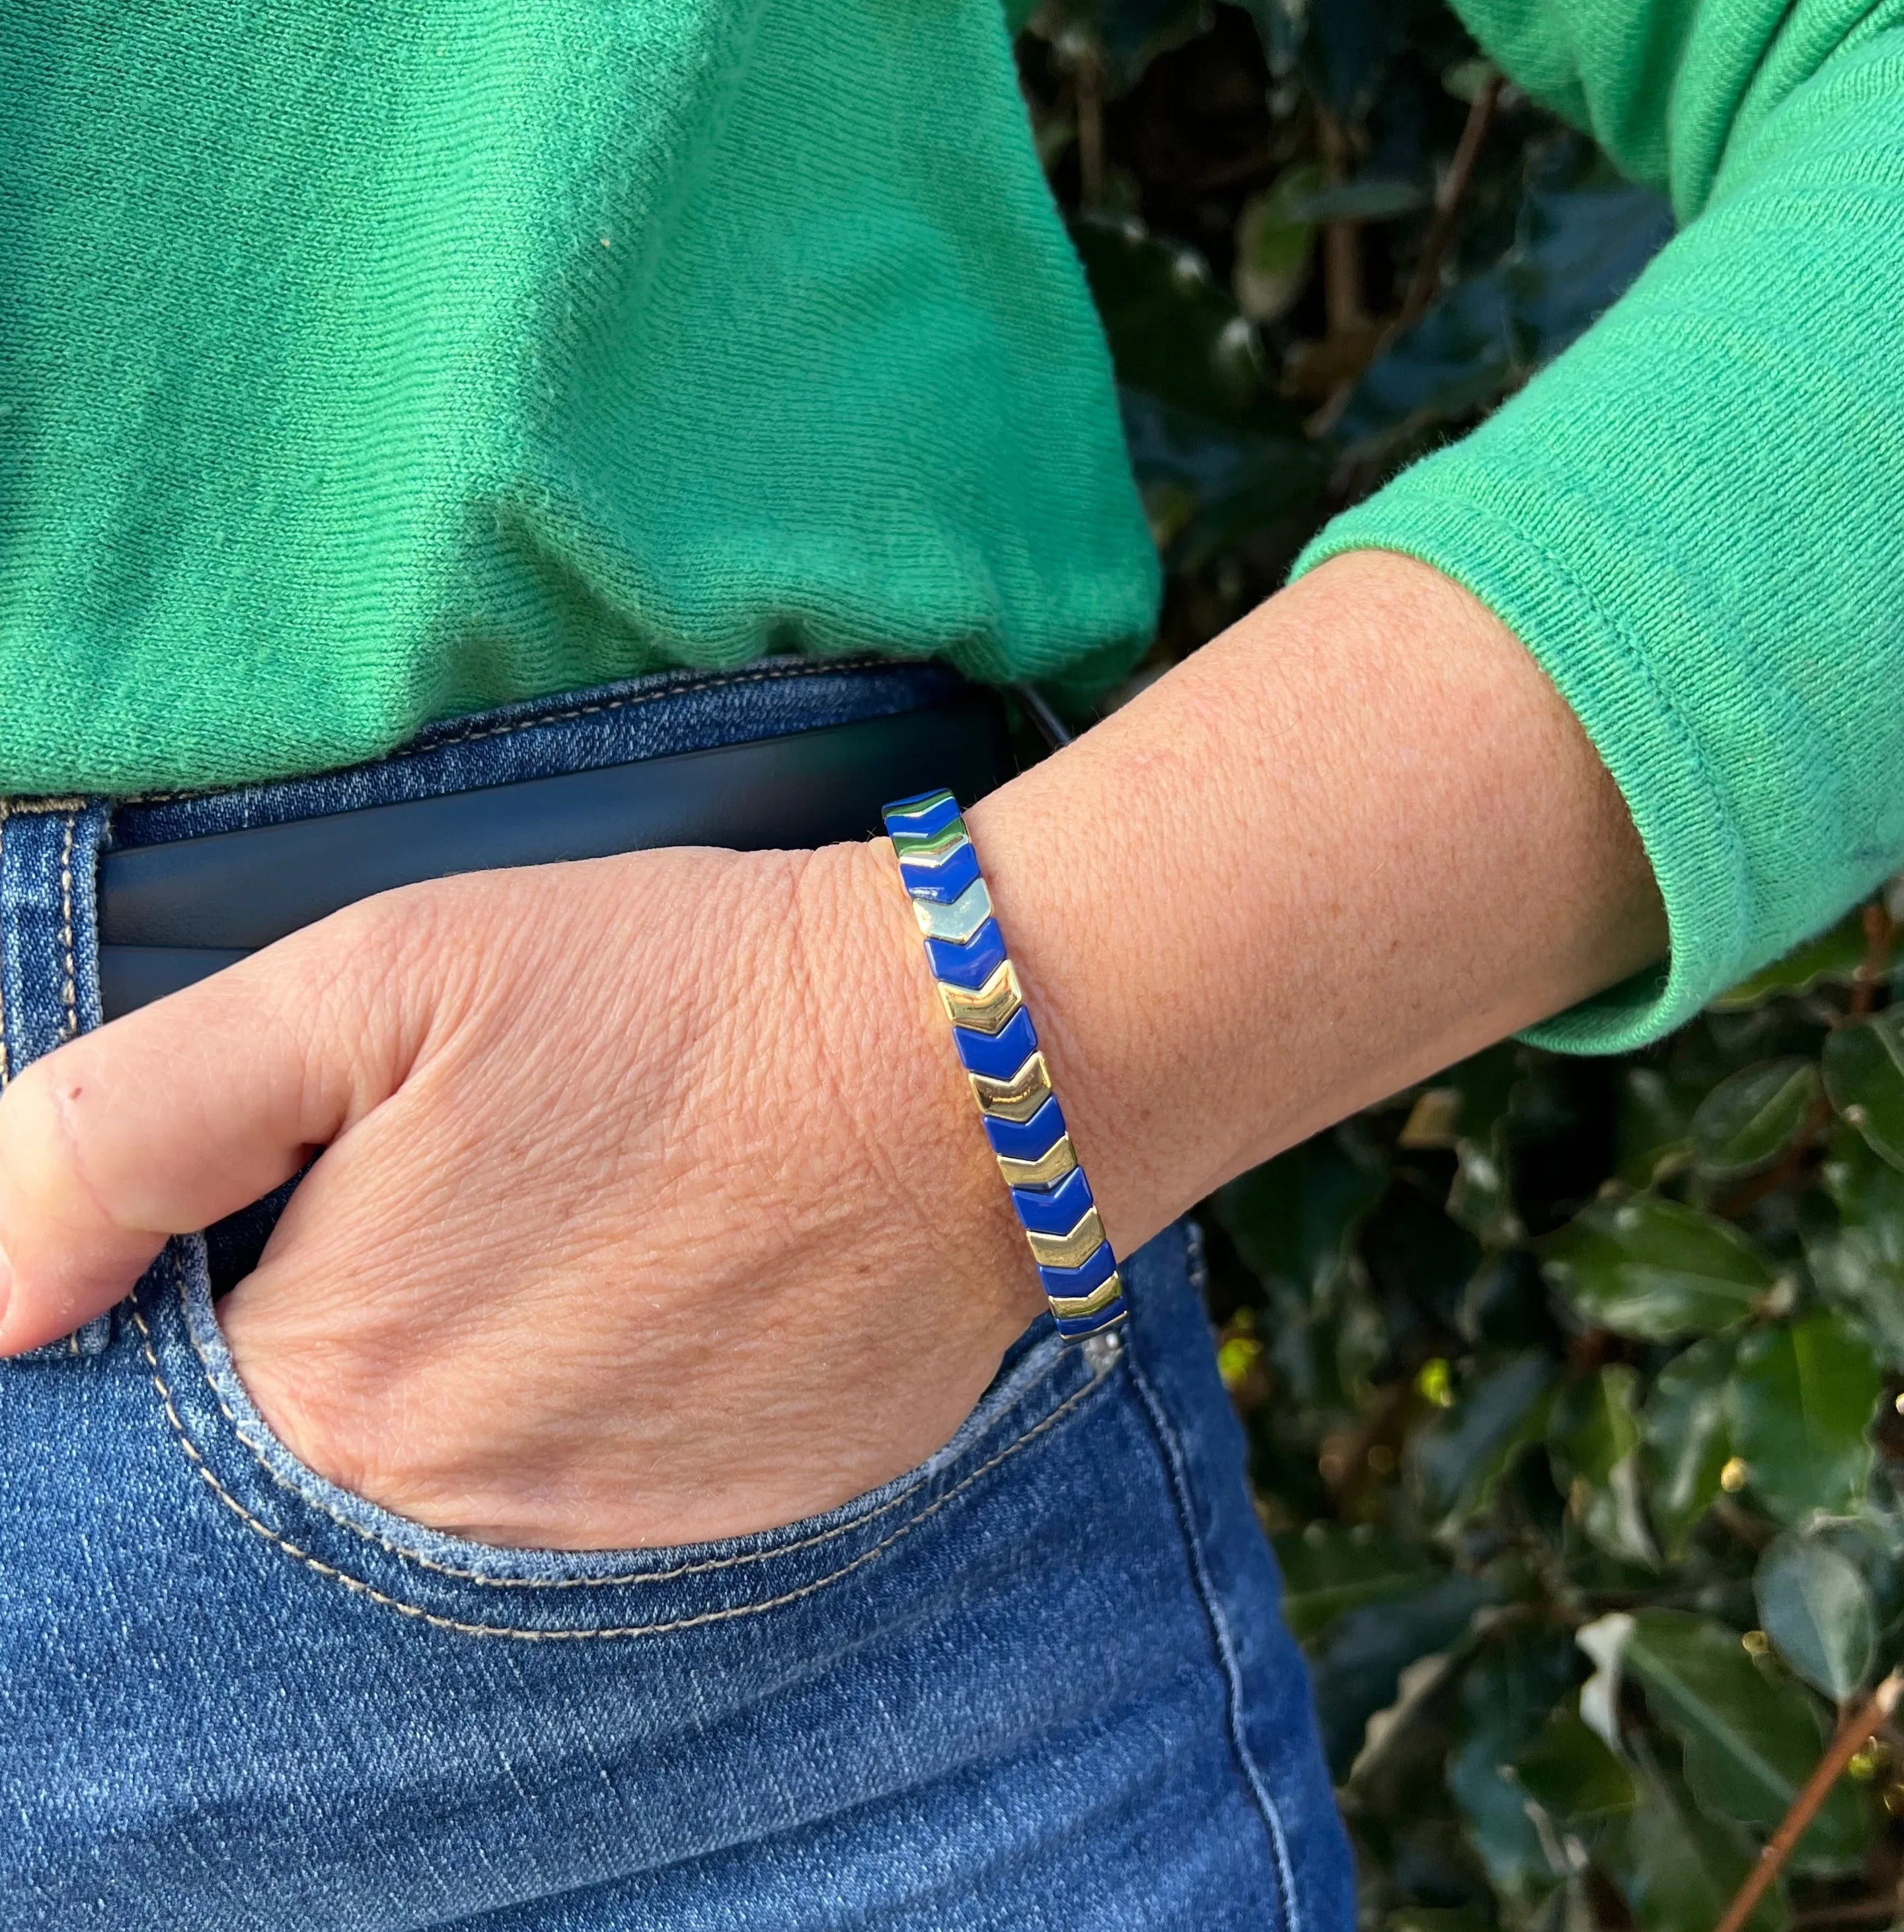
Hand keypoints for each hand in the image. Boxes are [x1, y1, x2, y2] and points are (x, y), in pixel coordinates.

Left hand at [0, 554, 1664, 1552]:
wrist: (955, 1060)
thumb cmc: (667, 990)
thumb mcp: (375, 977)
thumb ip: (128, 1132)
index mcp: (334, 1379)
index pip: (176, 1395)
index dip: (235, 1271)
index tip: (343, 1188)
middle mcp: (453, 1514)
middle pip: (319, 1459)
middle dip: (364, 1329)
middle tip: (493, 1201)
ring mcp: (603, 1549)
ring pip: (458, 1498)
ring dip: (487, 1384)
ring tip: (589, 1240)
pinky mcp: (730, 1540)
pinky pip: (597, 1516)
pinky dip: (603, 1425)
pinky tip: (669, 1305)